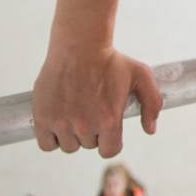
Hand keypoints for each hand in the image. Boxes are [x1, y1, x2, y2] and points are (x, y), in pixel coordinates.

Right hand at [32, 45, 161, 157]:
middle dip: (93, 131)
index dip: (111, 140)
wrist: (80, 45)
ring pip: (68, 146)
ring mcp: (62, 122)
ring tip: (77, 111)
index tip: (108, 129)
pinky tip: (61, 119)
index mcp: (108, 119)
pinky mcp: (43, 118)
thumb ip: (152, 103)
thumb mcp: (140, 75)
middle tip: (93, 109)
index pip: (109, 150)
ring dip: (73, 134)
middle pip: (89, 145)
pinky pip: (46, 144)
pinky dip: (52, 136)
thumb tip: (150, 129)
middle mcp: (84, 125)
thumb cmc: (109, 59)